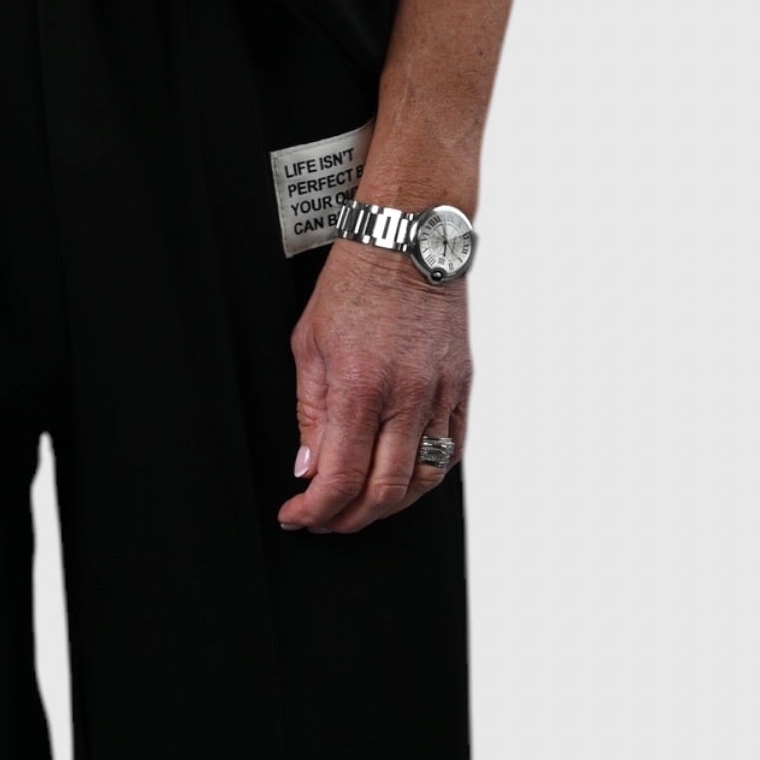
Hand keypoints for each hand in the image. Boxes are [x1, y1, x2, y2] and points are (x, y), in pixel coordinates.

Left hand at [277, 238, 470, 531]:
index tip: (298, 514)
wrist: (405, 239)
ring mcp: (440, 393)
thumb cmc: (353, 282)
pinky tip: (401, 479)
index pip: (341, 475)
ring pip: (422, 480)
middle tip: (325, 520)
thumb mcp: (309, 343)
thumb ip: (310, 411)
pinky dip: (425, 478)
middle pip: (384, 491)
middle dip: (348, 518)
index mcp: (360, 384)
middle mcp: (406, 395)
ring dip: (388, 506)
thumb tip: (310, 467)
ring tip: (360, 507)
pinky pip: (451, 451)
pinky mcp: (461, 386)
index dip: (316, 509)